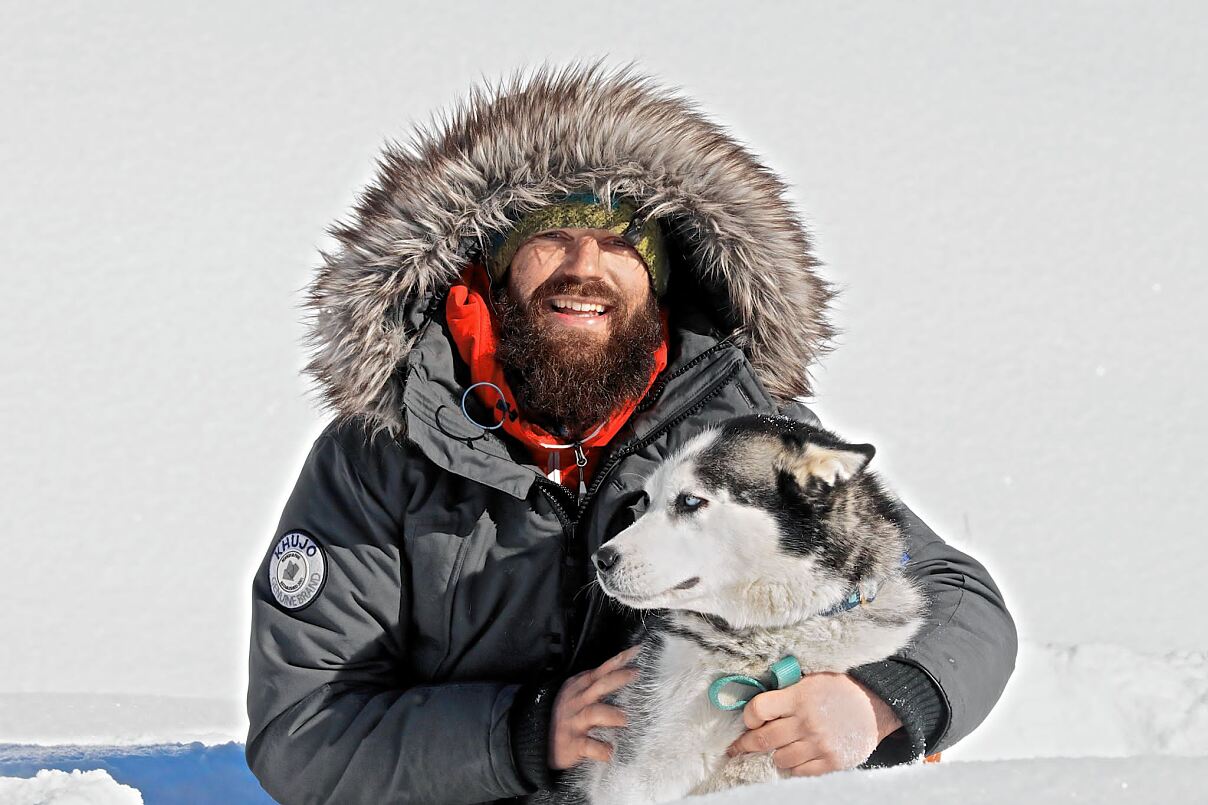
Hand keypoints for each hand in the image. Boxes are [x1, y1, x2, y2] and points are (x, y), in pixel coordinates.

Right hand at [548, 646, 640, 769]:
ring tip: (624, 720)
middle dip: (618, 678)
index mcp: (578, 687)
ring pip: (593, 713)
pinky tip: (611, 752)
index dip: (618, 661)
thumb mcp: (575, 695)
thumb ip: (595, 684)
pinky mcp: (573, 744)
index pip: (601, 671)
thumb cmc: (565, 717)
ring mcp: (574, 722)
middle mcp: (577, 702)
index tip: (636, 651)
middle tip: (635, 674)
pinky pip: (588, 746)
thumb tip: (625, 672)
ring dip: (611, 714)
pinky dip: (601, 749)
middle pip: (599, 686)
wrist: (536, 741)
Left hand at [725, 672, 900, 775]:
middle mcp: (807, 721)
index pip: (758, 709)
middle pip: (763, 739)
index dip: (748, 716)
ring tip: (777, 747)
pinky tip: (795, 756)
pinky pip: (800, 772)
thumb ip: (784, 691)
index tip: (748, 720)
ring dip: (775, 754)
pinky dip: (793, 766)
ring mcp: (820, 744)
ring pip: (780, 758)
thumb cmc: (836, 689)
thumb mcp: (809, 680)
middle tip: (739, 746)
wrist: (874, 705)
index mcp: (799, 696)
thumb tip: (754, 706)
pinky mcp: (832, 762)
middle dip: (747, 743)